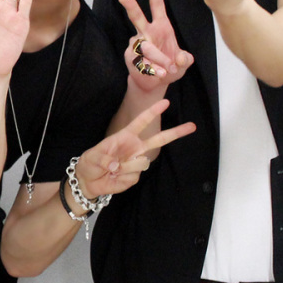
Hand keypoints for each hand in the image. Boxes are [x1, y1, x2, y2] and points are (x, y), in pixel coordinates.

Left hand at [71, 99, 195, 199]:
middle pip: (159, 139)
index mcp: (126, 136)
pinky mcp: (135, 176)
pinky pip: (133, 176)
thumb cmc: (90, 163)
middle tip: (193, 126)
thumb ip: (104, 158)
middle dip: (176, 132)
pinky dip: (121, 179)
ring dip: (124, 167)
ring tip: (112, 169)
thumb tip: (117, 165)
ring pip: (142, 162)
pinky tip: (114, 177)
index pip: (141, 122)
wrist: (89, 181)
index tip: (165, 102)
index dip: (153, 112)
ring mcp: (136, 162)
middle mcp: (135, 148)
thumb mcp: (92, 157)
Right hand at [118, 0, 193, 92]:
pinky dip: (153, 69)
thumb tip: (180, 59)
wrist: (156, 83)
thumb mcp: (183, 62)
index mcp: (160, 26)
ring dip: (158, 57)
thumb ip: (185, 59)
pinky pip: (142, 61)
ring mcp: (137, 45)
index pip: (156, 5)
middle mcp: (146, 32)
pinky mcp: (131, 58)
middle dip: (130, 5)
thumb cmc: (170, 67)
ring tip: (167, 69)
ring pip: (146, 46)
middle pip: (137, 16)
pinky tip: (160, 73)